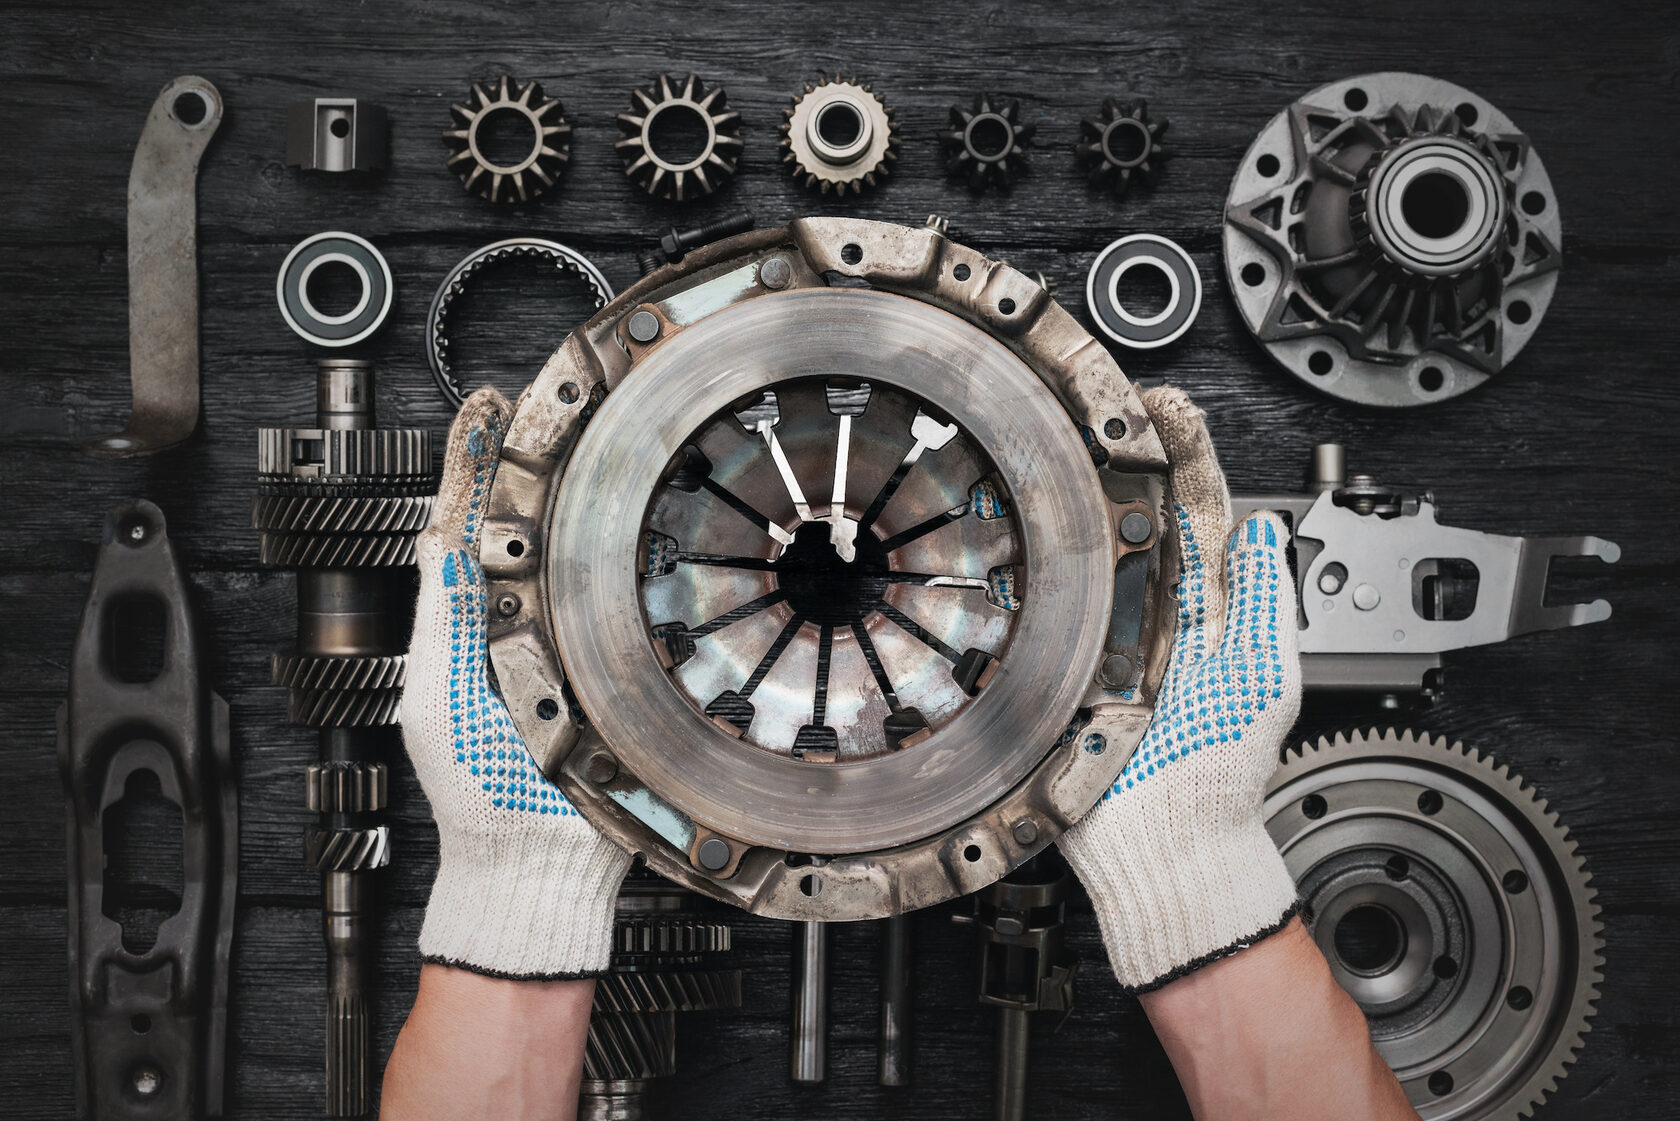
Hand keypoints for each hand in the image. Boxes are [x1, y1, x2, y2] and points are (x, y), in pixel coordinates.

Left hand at [400, 388, 630, 978]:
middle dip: (522, 466)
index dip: (473, 464)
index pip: (465, 529)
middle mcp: (516, 631)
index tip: (482, 412)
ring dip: (569, 501)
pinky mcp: (612, 671)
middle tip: (528, 404)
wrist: (539, 860)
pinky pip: (617, 602)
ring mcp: (566, 649)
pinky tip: (627, 522)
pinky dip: (619, 558)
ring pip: (569, 561)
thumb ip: (441, 614)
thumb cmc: (484, 793)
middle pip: (518, 532)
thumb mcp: (438, 693)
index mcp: (464, 631)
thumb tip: (439, 534)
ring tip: (570, 440)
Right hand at [1059, 385, 1301, 991]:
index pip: (1193, 512)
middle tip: (1094, 401)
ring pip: (1075, 553)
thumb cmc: (1221, 775)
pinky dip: (1013, 566)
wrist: (1164, 845)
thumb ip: (1267, 601)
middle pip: (1127, 517)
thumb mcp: (1266, 678)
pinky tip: (1000, 525)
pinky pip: (1030, 607)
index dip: (1181, 455)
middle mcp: (1147, 615)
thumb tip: (1269, 531)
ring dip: (1058, 499)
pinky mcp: (1052, 668)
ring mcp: (1096, 639)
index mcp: (1204, 610)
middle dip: (1112, 456)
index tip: (1165, 407)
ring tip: (1046, 444)